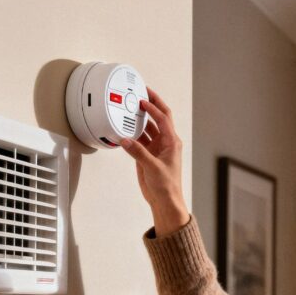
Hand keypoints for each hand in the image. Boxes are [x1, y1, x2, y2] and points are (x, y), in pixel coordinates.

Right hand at [120, 87, 189, 235]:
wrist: (164, 200)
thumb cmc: (167, 185)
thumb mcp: (153, 167)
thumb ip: (138, 153)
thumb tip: (126, 140)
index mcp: (172, 142)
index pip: (163, 118)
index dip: (153, 107)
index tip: (143, 100)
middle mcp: (165, 143)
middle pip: (158, 118)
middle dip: (150, 105)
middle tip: (141, 94)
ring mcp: (156, 148)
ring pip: (147, 129)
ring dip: (139, 120)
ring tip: (129, 109)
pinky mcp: (147, 156)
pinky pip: (138, 140)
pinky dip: (131, 134)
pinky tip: (124, 130)